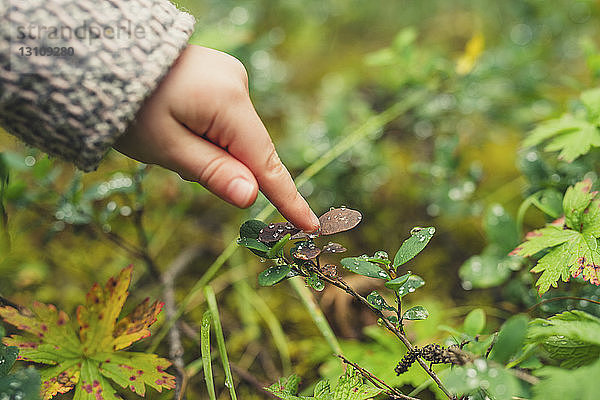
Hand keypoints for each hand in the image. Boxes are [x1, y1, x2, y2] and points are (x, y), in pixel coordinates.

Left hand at [115, 45, 318, 231]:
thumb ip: (212, 172)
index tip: (310, 225)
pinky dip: (208, 132)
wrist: (103, 57)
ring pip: (234, 136)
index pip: (266, 163)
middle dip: (220, 165)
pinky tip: (178, 121)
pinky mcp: (220, 77)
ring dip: (210, 148)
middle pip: (248, 149)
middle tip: (177, 158)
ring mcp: (230, 77)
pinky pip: (225, 119)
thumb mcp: (166, 148)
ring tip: (168, 131)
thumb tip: (252, 197)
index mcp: (228, 102)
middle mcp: (238, 83)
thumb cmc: (128, 107)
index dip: (287, 198)